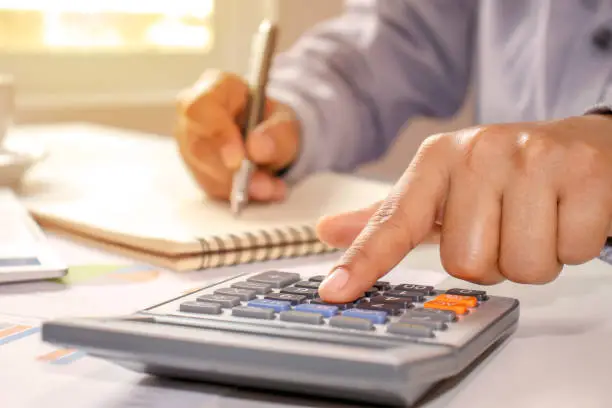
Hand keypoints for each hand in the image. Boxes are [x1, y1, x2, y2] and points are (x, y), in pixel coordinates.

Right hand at [175, 70, 299, 200]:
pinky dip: (239, 194)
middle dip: (230, 172)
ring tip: (271, 188)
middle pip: (198, 146)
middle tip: (262, 185)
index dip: (217, 135)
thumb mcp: (286, 123)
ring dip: (239, 186)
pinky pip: (212, 187)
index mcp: (215, 88)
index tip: (237, 160)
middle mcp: (194, 117)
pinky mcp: (197, 170)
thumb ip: (277, 134)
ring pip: (204, 172)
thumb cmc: (272, 122)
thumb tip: (257, 149)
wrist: (271, 139)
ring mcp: (190, 144)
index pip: (201, 108)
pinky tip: (264, 191)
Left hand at [316, 115, 611, 302]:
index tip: (335, 291)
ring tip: (538, 221)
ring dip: (533, 259)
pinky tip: (568, 214)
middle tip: (507, 227)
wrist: (582, 145)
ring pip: (522, 267)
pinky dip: (573, 246)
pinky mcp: (584, 174)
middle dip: (492, 261)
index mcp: (438, 159)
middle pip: (467, 263)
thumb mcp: (443, 188)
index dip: (364, 261)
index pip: (394, 221)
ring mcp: (533, 159)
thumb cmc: (505, 174)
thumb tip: (328, 230)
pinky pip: (572, 252)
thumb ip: (388, 216)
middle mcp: (479, 152)